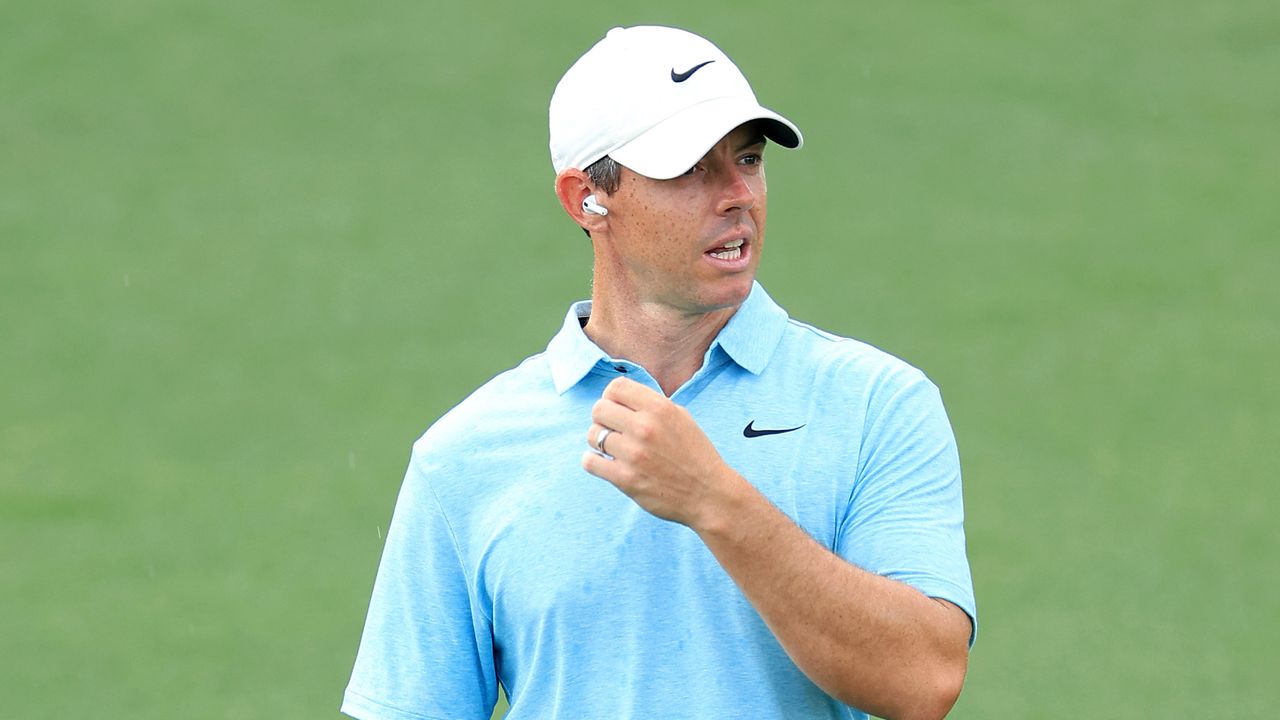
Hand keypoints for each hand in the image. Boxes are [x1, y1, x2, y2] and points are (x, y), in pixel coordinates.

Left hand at [583, 377, 740, 528]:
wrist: (709, 494)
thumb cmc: (694, 454)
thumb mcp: (680, 417)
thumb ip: (651, 405)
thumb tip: (620, 398)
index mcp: (660, 408)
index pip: (615, 387)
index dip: (611, 397)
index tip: (617, 409)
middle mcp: (645, 427)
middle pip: (599, 409)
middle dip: (603, 418)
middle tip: (614, 431)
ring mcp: (634, 454)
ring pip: (593, 435)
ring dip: (599, 442)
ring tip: (614, 449)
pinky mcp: (625, 479)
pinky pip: (590, 462)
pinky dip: (594, 462)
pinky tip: (606, 464)